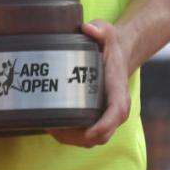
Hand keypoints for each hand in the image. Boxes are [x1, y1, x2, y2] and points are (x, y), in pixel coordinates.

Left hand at [51, 19, 131, 147]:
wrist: (119, 55)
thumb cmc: (112, 47)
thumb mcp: (108, 33)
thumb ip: (100, 29)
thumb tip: (87, 28)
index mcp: (120, 93)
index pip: (114, 115)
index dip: (100, 127)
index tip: (81, 130)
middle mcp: (117, 110)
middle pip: (100, 136)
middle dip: (75, 137)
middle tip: (52, 126)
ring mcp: (108, 118)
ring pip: (91, 141)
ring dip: (70, 139)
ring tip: (49, 125)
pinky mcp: (98, 119)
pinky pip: (86, 137)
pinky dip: (70, 136)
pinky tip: (54, 125)